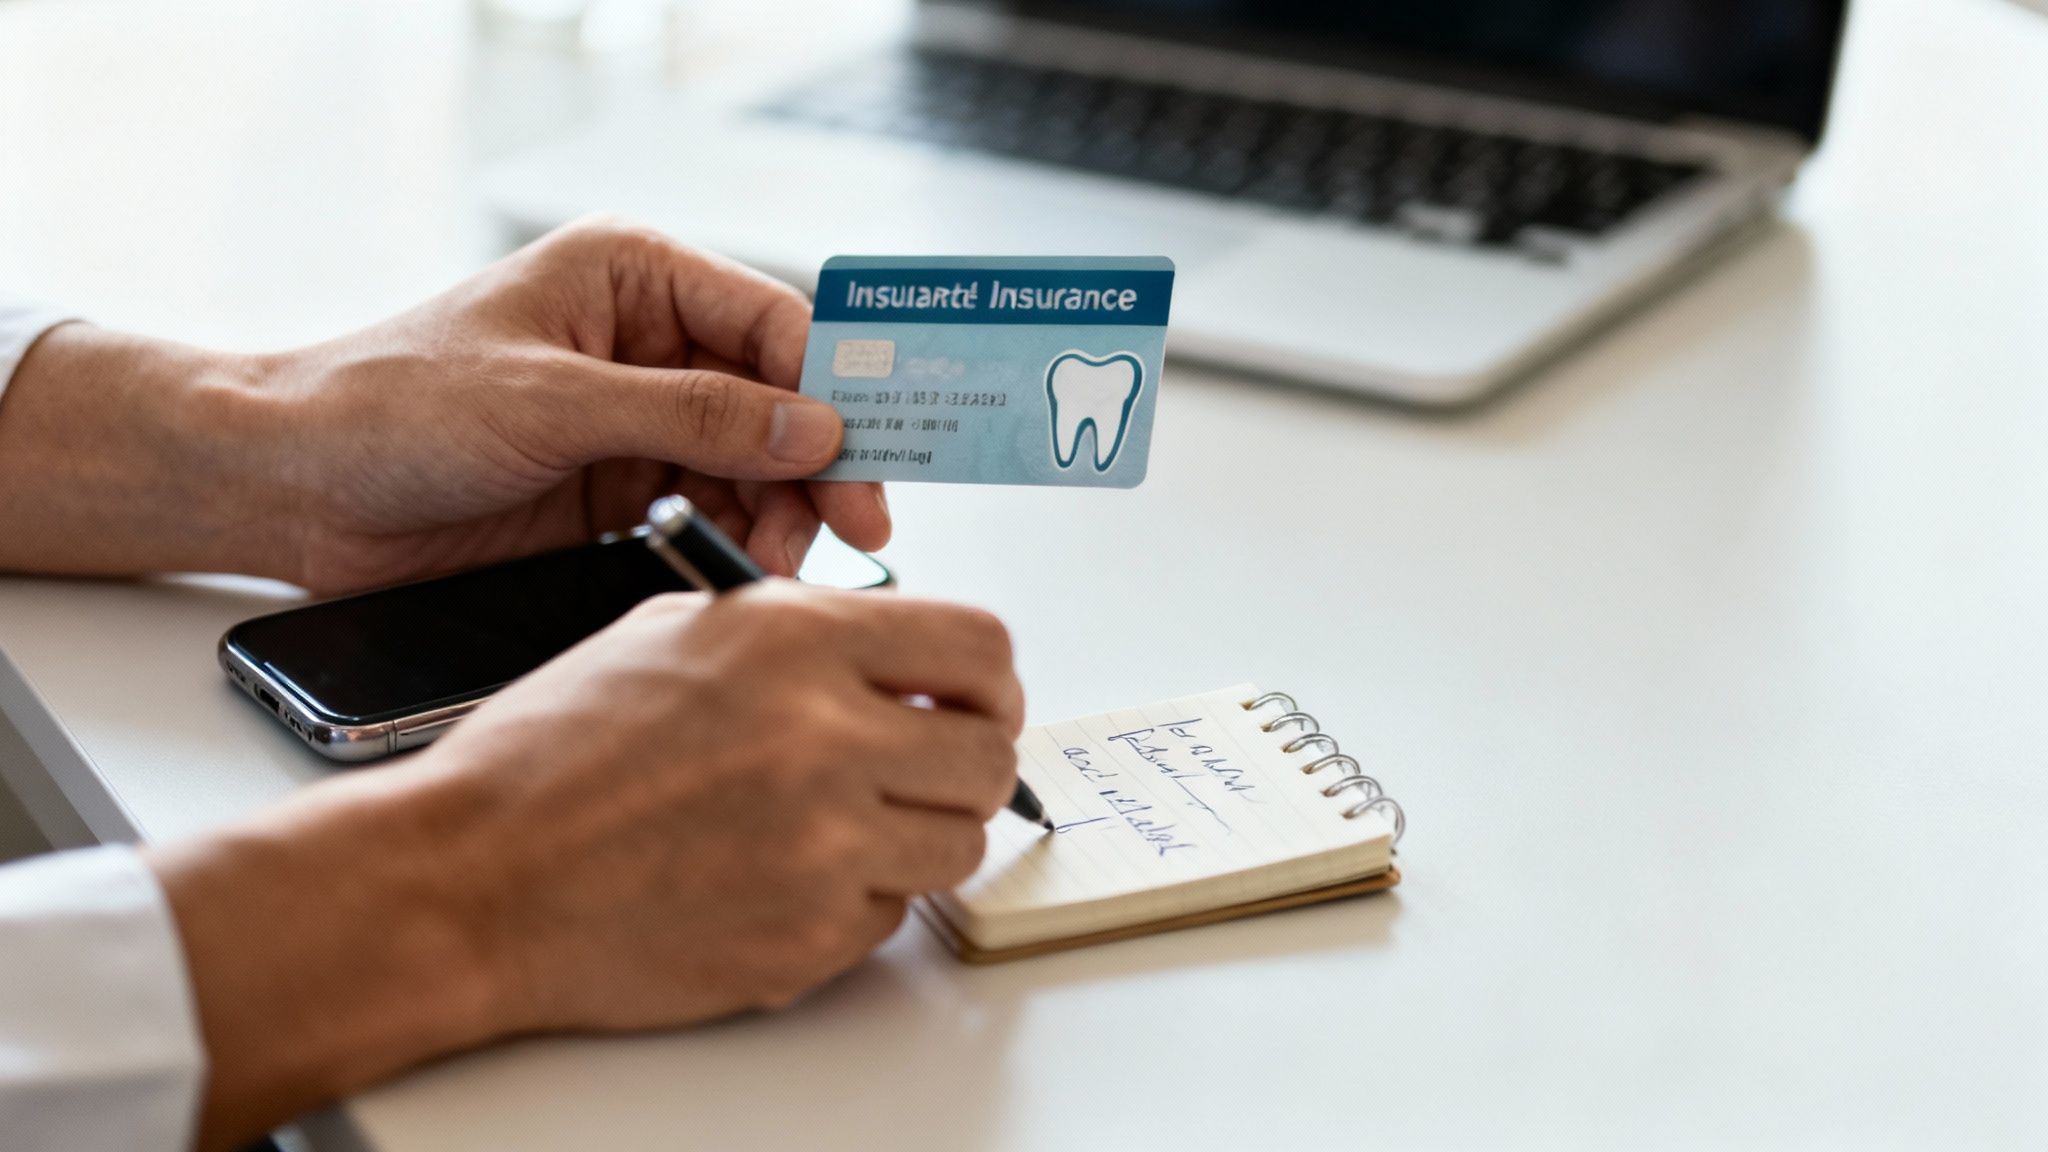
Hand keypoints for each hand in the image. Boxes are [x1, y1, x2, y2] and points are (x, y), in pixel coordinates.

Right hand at [147, 582, 1022, 1147]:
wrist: (471, 879)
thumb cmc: (550, 757)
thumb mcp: (676, 635)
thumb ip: (802, 637)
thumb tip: (900, 662)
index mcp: (793, 642)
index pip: (980, 646)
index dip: (989, 679)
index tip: (973, 700)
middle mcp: (824, 738)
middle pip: (990, 755)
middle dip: (965, 760)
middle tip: (920, 768)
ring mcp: (824, 849)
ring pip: (959, 843)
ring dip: (917, 833)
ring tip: (840, 824)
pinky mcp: (808, 939)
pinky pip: (892, 914)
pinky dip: (855, 899)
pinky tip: (780, 876)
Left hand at [263, 218, 885, 592]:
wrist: (293, 488)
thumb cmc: (391, 404)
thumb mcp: (553, 402)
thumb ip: (694, 415)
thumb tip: (815, 429)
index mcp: (636, 277)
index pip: (775, 325)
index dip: (835, 390)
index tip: (873, 457)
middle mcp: (650, 344)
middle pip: (782, 403)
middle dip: (818, 466)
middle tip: (852, 532)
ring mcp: (637, 422)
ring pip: (756, 468)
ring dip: (779, 515)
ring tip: (771, 562)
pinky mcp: (618, 492)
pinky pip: (710, 514)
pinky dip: (734, 543)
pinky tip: (738, 570)